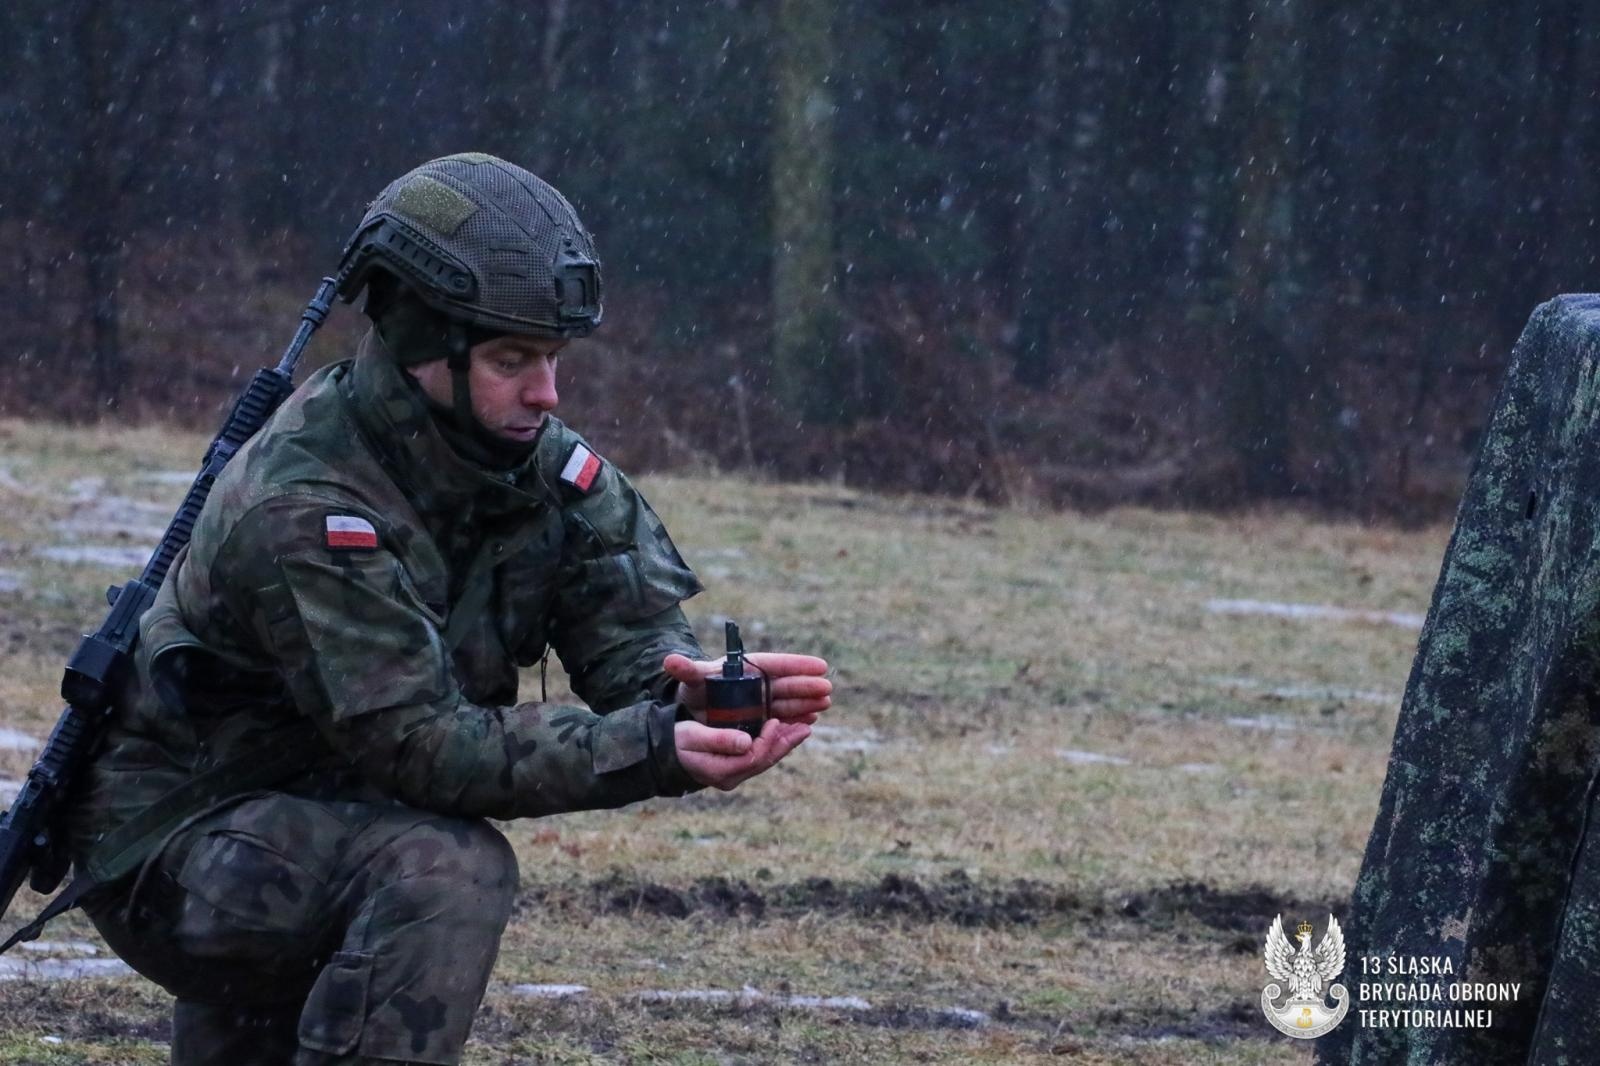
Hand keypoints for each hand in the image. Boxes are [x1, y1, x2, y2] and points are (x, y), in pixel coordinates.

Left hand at [664, 651, 832, 724]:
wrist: (695, 712)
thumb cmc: (696, 690)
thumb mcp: (693, 681)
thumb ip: (686, 671)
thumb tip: (670, 660)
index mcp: (747, 668)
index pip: (775, 664)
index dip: (797, 664)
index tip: (819, 665)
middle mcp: (758, 683)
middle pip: (786, 683)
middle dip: (807, 686)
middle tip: (827, 687)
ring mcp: (762, 700)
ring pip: (788, 700)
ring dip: (807, 702)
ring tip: (825, 703)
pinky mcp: (763, 717)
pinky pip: (783, 716)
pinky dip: (797, 718)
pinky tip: (811, 719)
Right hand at [674, 718, 812, 789]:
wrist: (663, 753)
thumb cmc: (675, 741)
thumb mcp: (692, 736)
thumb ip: (718, 740)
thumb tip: (746, 742)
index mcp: (720, 771)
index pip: (753, 757)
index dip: (767, 740)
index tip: (776, 721)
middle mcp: (731, 777)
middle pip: (765, 761)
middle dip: (785, 743)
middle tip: (806, 726)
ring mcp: (734, 774)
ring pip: (765, 760)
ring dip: (784, 743)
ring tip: (803, 728)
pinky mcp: (736, 766)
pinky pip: (760, 756)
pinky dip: (774, 743)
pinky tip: (785, 731)